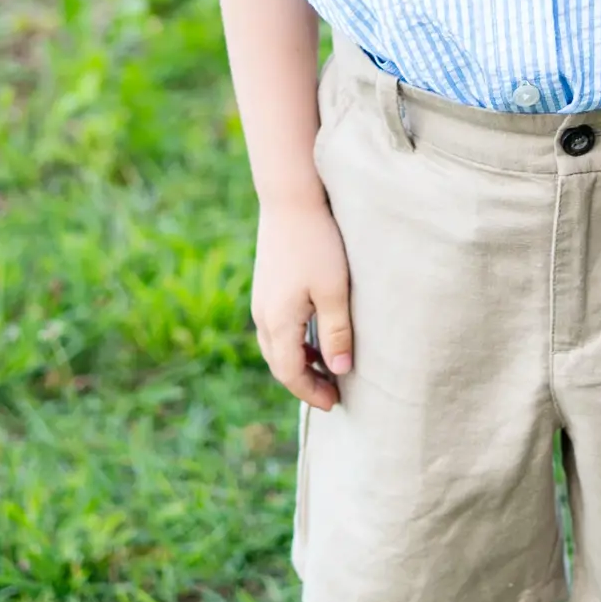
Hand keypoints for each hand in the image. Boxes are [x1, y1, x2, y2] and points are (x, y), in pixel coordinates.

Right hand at [251, 200, 352, 410]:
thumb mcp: (334, 290)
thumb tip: (339, 371)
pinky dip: (294, 341)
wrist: (290, 198)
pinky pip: (276, 326)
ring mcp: (262, 299)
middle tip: (333, 393)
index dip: (312, 392)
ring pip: (276, 345)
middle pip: (280, 363)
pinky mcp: (266, 285)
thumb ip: (337, 332)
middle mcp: (262, 315)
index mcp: (278, 322)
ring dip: (299, 361)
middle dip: (305, 382)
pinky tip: (315, 334)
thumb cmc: (317, 243)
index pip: (291, 373)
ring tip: (327, 367)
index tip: (335, 403)